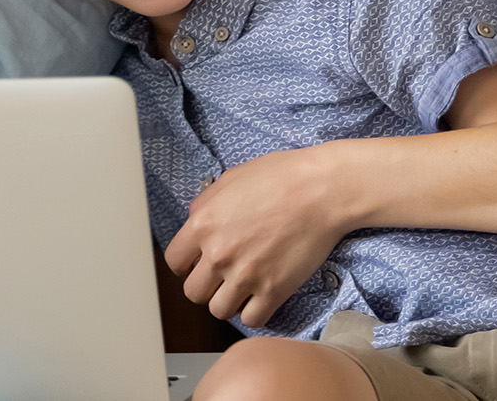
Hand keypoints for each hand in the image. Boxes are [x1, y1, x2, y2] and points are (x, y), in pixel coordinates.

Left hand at [165, 143, 359, 326]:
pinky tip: (262, 297)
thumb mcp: (232, 178)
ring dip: (229, 301)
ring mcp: (245, 275)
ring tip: (243, 288)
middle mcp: (218, 253)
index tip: (198, 264)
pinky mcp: (274, 290)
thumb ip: (207, 203)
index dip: (186, 265)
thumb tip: (196, 221)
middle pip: (193, 292)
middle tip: (223, 277)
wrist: (322, 190)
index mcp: (203, 224)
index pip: (174, 262)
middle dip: (206, 286)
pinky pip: (252, 319)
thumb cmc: (282, 177)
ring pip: (218, 311)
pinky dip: (255, 312)